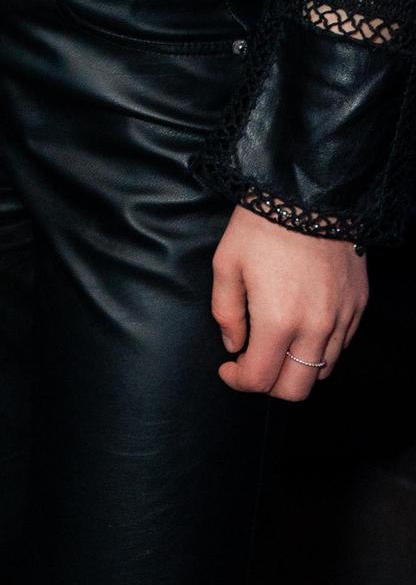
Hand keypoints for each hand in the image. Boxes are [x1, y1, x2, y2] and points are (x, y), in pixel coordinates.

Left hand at [211, 203, 367, 401]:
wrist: (311, 194)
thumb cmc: (262, 226)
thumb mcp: (226, 264)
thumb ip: (226, 312)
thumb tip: (233, 345)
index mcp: (278, 320)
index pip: (259, 379)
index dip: (237, 380)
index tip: (228, 368)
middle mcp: (315, 327)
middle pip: (296, 390)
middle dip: (269, 386)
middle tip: (252, 365)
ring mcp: (342, 318)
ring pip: (322, 371)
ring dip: (296, 369)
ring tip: (277, 347)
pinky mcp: (358, 306)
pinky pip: (341, 347)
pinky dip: (320, 350)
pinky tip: (302, 330)